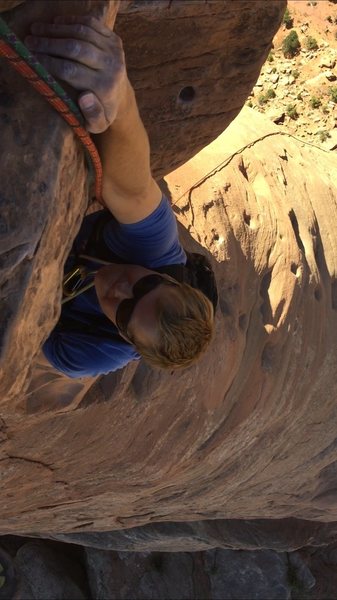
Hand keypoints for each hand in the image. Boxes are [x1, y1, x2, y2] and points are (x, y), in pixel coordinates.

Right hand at [25, 16, 126, 132]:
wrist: (121, 98)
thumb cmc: (102, 112)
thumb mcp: (97, 124)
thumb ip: (92, 116)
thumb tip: (85, 98)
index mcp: (105, 87)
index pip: (71, 70)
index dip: (49, 62)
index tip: (32, 57)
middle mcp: (112, 66)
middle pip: (75, 48)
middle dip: (49, 43)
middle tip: (29, 40)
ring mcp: (114, 50)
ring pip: (81, 33)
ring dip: (56, 29)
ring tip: (37, 29)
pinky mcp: (114, 39)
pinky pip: (91, 24)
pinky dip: (71, 21)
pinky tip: (55, 23)